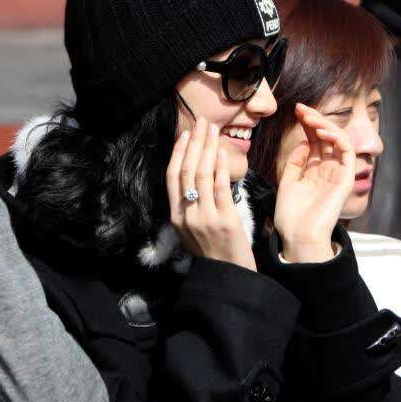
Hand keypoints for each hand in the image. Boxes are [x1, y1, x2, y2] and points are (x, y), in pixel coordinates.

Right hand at [166, 117, 255, 269]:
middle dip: (193, 144)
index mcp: (176, 217)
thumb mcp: (191, 232)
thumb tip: (193, 180)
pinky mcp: (224, 220)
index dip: (177, 154)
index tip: (184, 135)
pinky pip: (221, 188)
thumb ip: (189, 207)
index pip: (172, 177)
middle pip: (186, 171)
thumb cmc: (213, 254)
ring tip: (212, 130)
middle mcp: (186, 215)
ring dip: (207, 149)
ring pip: (202, 175)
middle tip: (201, 123)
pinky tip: (222, 152)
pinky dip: (221, 167)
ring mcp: (204, 217)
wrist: (228, 278)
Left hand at [274, 103, 354, 262]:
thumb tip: (303, 144)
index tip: (294, 110)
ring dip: (324, 124)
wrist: (297, 235)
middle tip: (301, 108)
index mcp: (315, 169)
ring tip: (309, 117)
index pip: (315, 140)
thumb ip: (295, 162)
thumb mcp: (287, 182)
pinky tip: (320, 132)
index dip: (307, 123)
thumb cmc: (290, 214)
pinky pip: (346, 152)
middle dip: (315, 119)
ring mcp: (338, 172)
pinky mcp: (346, 178)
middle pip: (327, 136)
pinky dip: (336, 138)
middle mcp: (328, 168)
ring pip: (338, 139)